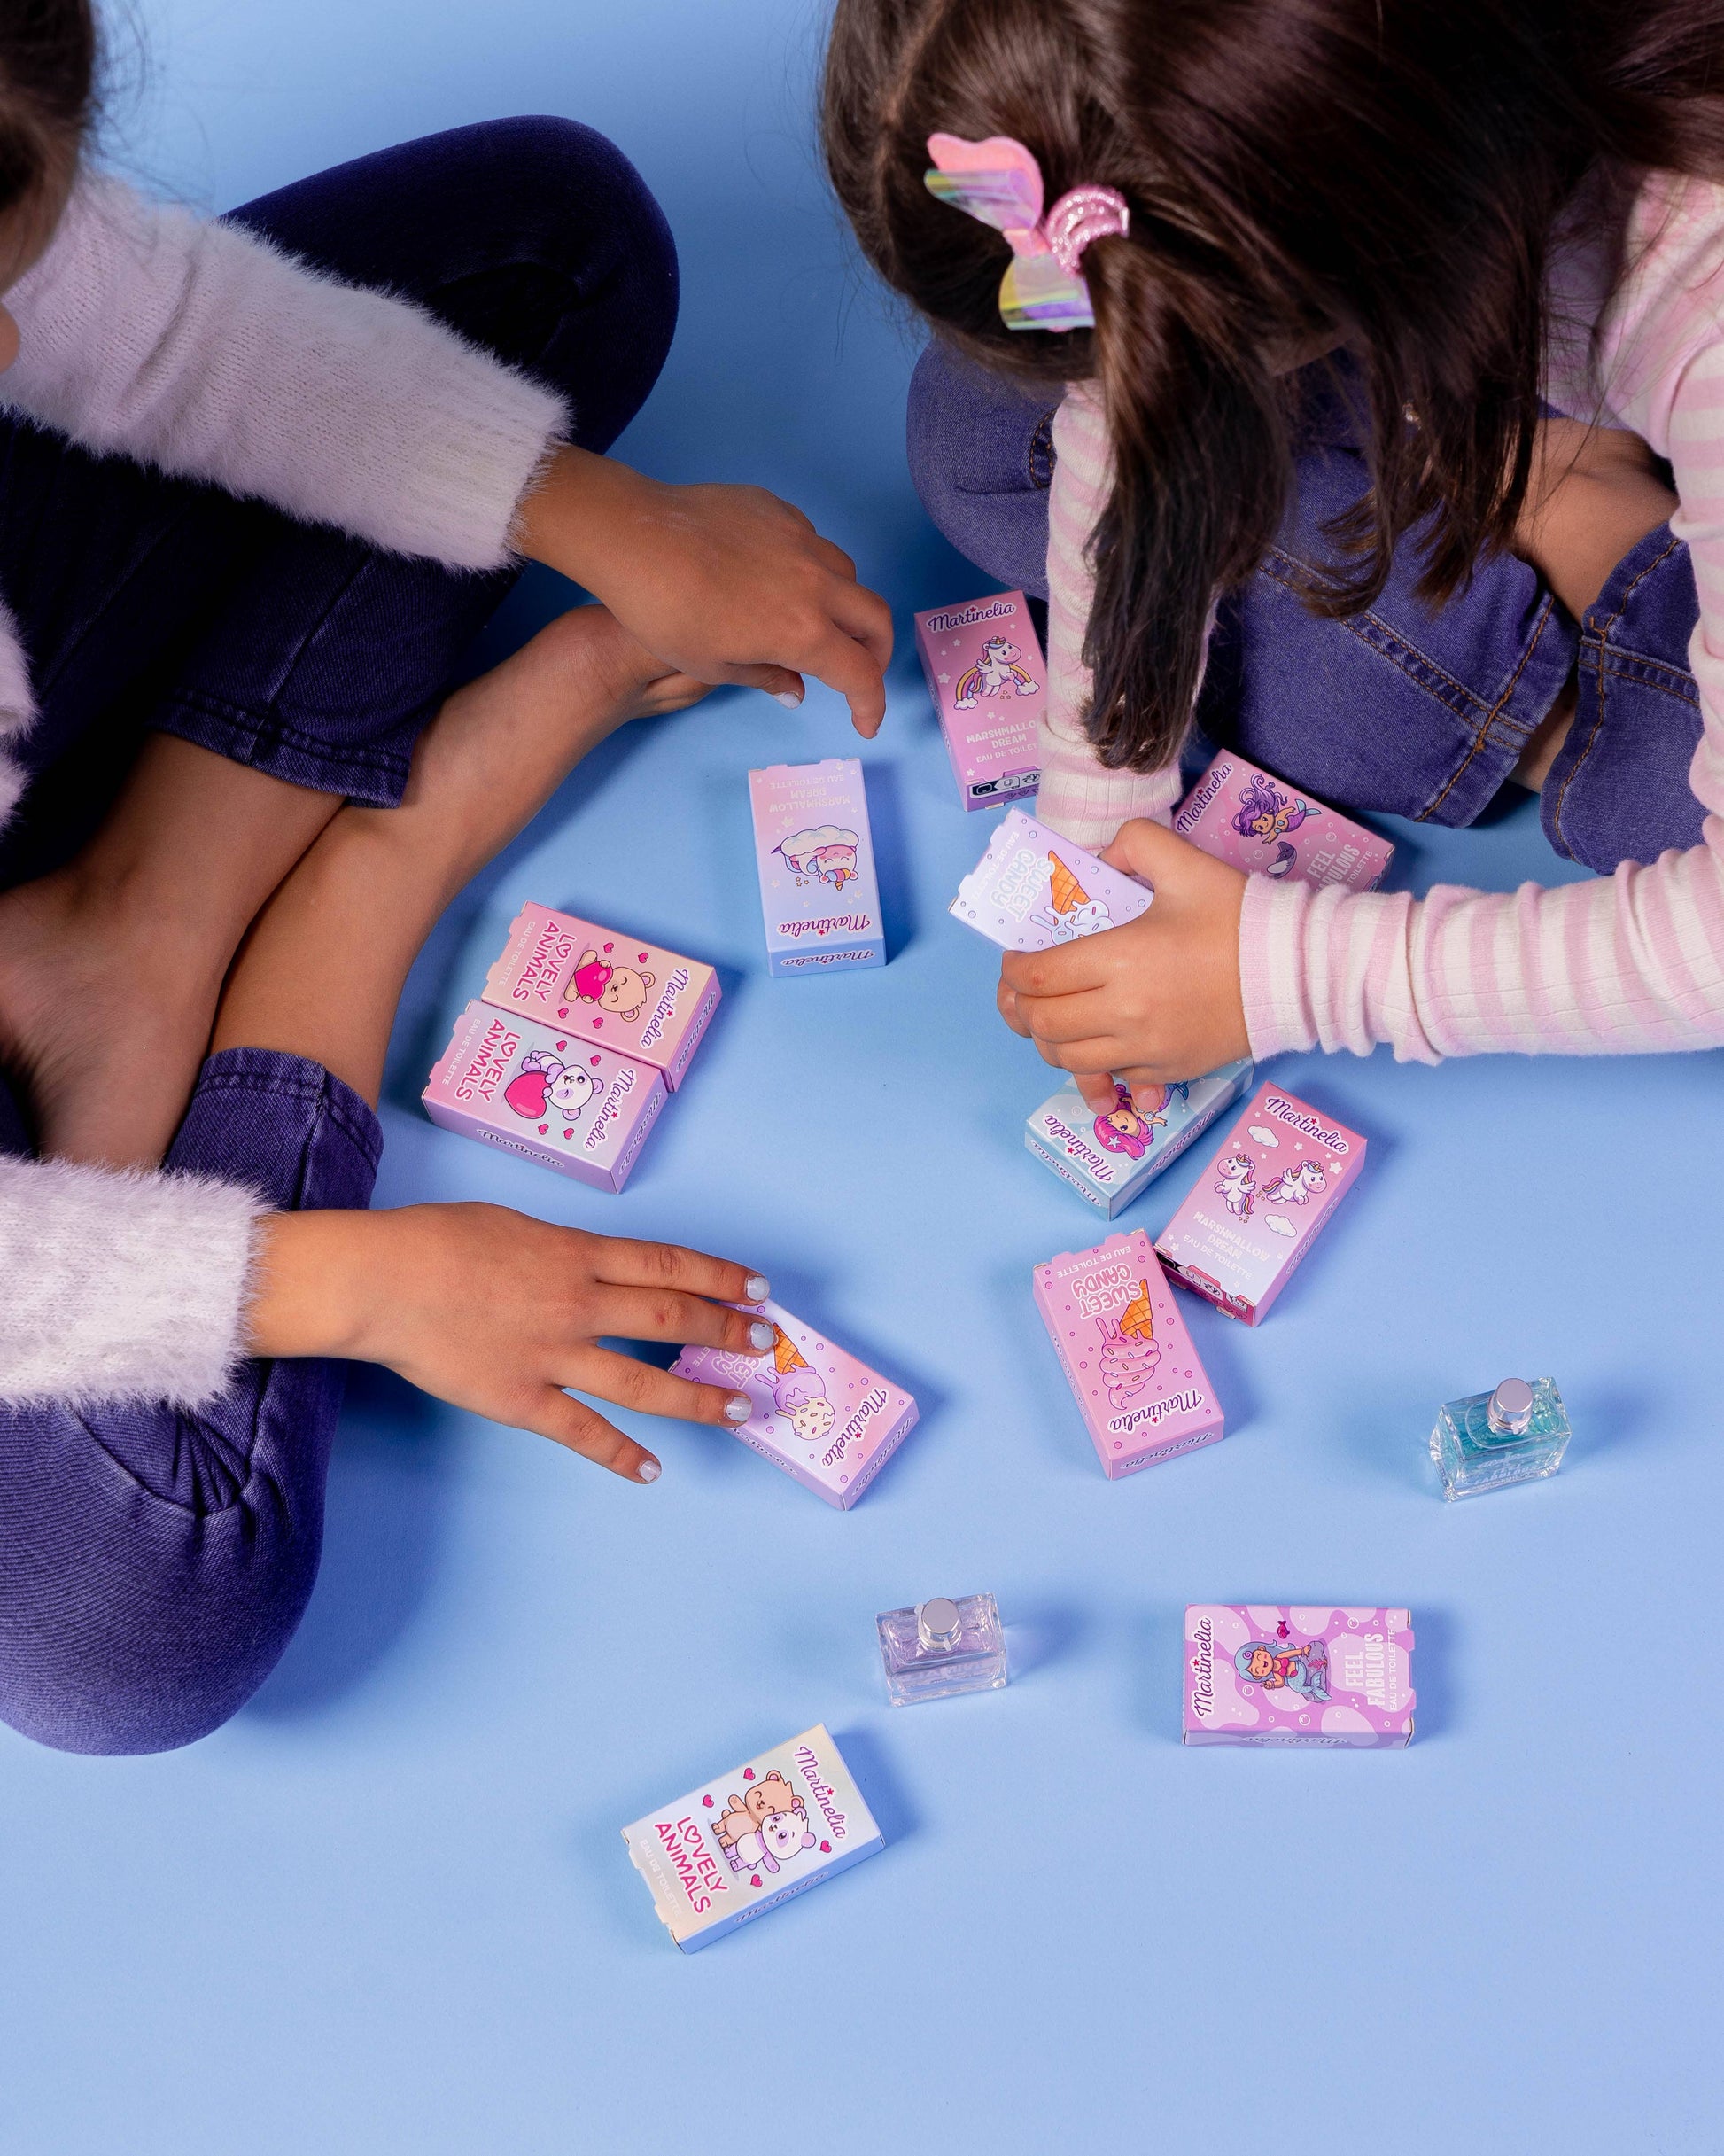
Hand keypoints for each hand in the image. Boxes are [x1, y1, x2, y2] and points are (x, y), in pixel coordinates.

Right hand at [246, 1204, 777, 1481]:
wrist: (381, 1280)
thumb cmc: (436, 1241)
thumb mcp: (514, 1225)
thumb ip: (562, 1249)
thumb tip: (592, 1263)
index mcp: (578, 1253)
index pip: (669, 1265)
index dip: (720, 1277)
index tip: (757, 1290)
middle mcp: (579, 1303)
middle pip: (672, 1318)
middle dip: (725, 1333)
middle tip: (764, 1345)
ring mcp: (554, 1355)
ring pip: (644, 1383)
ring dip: (698, 1399)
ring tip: (739, 1410)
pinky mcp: (522, 1399)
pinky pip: (582, 1432)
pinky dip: (621, 1455)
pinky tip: (652, 1471)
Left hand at [515, 446, 892, 735]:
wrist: (633, 538)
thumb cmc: (663, 613)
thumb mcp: (712, 665)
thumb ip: (764, 677)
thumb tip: (795, 691)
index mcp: (802, 632)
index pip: (861, 675)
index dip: (870, 705)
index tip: (864, 721)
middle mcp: (815, 583)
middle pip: (876, 618)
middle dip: (877, 652)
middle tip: (858, 670)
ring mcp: (799, 539)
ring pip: (847, 574)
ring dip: (846, 605)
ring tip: (818, 620)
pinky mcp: (777, 510)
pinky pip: (812, 541)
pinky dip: (811, 568)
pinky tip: (778, 577)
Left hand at [998, 818, 1250, 1097]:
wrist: (1297, 973)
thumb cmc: (1239, 918)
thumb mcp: (1184, 863)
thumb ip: (1134, 844)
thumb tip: (1100, 861)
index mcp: (1120, 958)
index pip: (1036, 975)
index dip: (1013, 968)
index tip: (1016, 957)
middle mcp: (1124, 1011)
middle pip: (1042, 1023)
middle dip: (1020, 1006)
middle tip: (1021, 991)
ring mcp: (1144, 1048)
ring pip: (1066, 1059)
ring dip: (1047, 1040)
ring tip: (1050, 1018)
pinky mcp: (1166, 1070)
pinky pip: (1110, 1077)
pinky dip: (1090, 1066)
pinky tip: (1091, 1047)